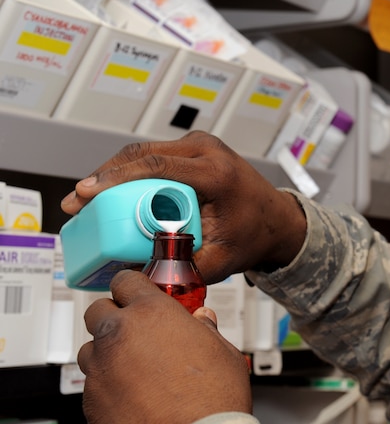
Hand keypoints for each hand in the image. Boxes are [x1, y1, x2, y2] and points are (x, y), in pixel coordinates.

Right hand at [61, 131, 306, 282]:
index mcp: (217, 173)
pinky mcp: (194, 150)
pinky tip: (111, 189)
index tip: (88, 192)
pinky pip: (155, 155)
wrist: (277, 220)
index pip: (156, 167)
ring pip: (145, 151)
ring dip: (114, 172)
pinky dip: (130, 170)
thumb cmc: (255, 234)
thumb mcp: (222, 259)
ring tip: (87, 197)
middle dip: (105, 176)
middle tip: (78, 200)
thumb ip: (184, 269)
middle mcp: (208, 151)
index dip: (116, 178)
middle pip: (143, 154)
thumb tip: (142, 277)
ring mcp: (201, 146)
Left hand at [77, 270, 252, 423]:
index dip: (133, 286)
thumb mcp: (224, 355)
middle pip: (97, 310)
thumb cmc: (213, 405)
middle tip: (136, 331)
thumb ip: (206, 331)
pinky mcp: (90, 403)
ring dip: (108, 353)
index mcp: (152, 313)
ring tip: (137, 370)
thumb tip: (202, 321)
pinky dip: (108, 386)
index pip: (126, 281)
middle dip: (113, 316)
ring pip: (90, 349)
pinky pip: (93, 384)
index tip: (138, 293)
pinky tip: (135, 399)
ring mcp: (99, 370)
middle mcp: (118, 336)